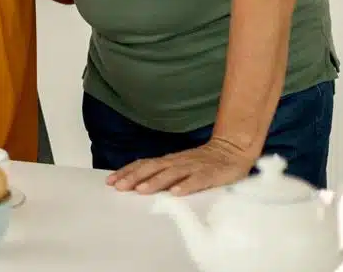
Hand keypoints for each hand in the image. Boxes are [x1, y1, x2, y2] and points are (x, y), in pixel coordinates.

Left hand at [106, 139, 257, 195]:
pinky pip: (197, 180)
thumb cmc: (203, 162)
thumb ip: (162, 174)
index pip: (143, 165)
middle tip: (118, 187)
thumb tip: (138, 183)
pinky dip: (186, 185)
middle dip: (133, 177)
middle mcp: (177, 162)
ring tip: (140, 190)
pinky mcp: (210, 174)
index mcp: (168, 161)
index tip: (110, 181)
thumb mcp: (179, 166)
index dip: (127, 172)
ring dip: (155, 182)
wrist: (233, 150)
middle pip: (152, 168)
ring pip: (171, 174)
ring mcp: (193, 167)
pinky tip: (176, 193)